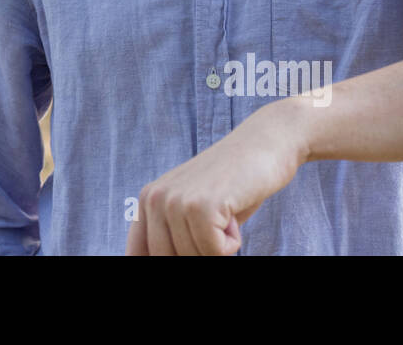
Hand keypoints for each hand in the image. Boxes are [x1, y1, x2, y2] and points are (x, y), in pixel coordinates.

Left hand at [126, 97, 309, 254]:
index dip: (158, 258)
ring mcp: (175, 201)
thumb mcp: (191, 210)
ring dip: (218, 244)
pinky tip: (233, 211)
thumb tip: (165, 256)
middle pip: (167, 258)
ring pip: (195, 256)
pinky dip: (232, 242)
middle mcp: (153, 198)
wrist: (263, 145)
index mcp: (146, 200)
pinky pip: (215, 251)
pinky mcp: (200, 206)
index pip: (139, 251)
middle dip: (198, 250)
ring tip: (225, 210)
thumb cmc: (232, 184)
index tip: (181, 250)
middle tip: (215, 226)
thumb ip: (173, 236)